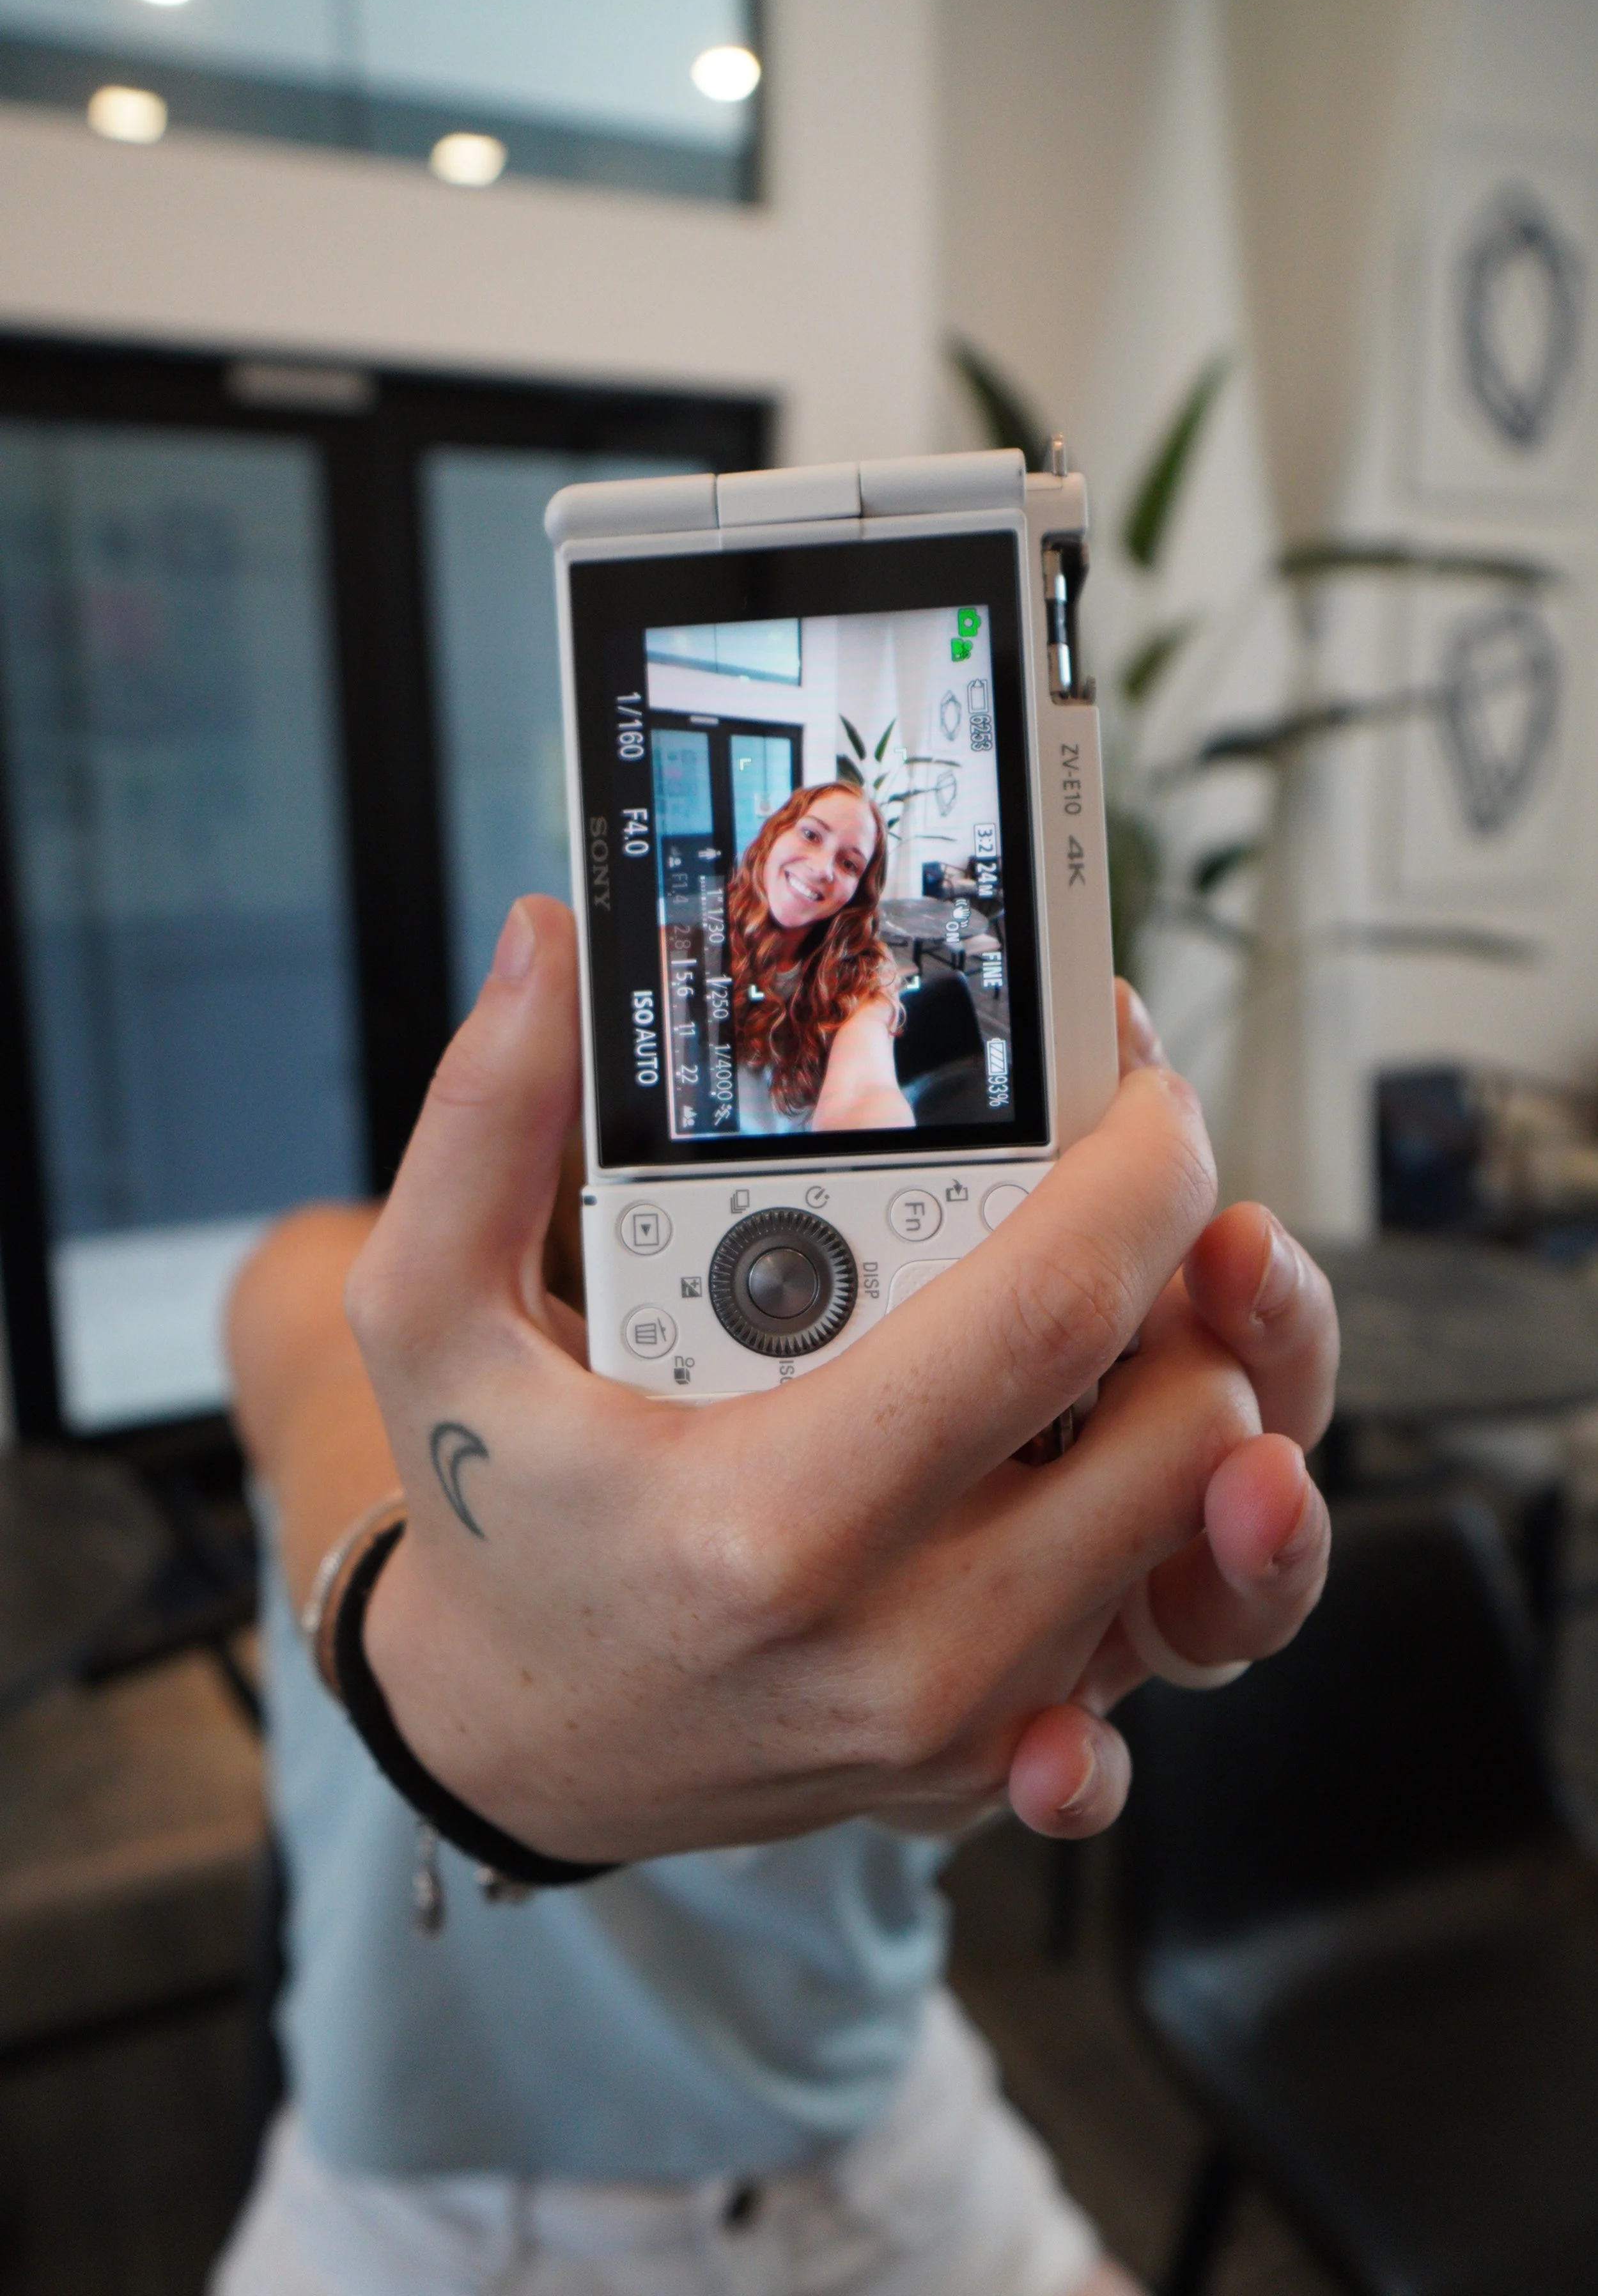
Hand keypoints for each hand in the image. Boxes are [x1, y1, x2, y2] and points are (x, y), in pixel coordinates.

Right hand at [341, 898, 1330, 1863]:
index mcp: (773, 1522)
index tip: (1147, 1095)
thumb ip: (479, 1123)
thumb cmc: (495, 1519)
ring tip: (1091, 1311)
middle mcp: (897, 1647)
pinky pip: (1162, 1630)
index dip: (1141, 1175)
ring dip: (1182, 1391)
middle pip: (1183, 1433)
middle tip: (1125, 1205)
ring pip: (1197, 1527)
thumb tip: (548, 947)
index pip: (1049, 1318)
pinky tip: (1081, 1457)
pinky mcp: (993, 1760)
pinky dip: (1162, 1528)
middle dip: (1195, 1286)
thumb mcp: (429, 1319)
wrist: (518, 1737)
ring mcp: (961, 1724)